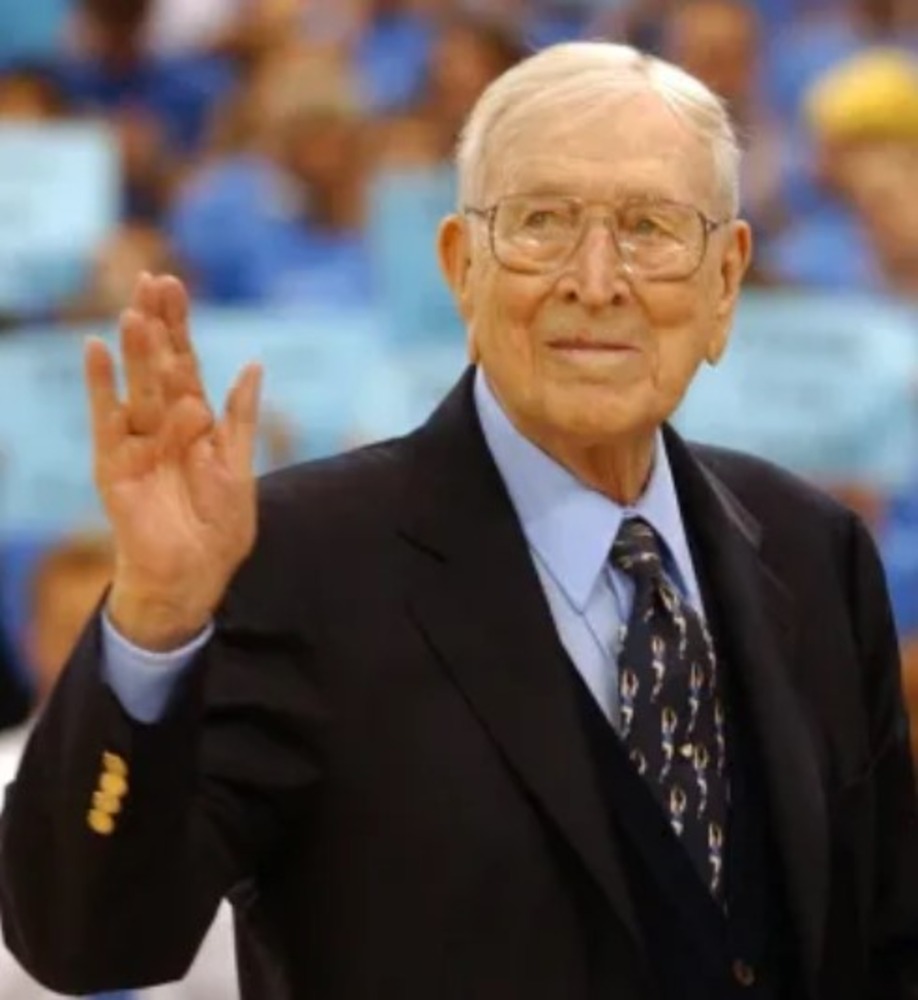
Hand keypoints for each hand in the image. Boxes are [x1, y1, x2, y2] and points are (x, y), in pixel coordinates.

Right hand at [86, 273, 261, 650]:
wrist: (195, 574)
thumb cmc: (219, 526)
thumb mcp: (239, 465)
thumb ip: (241, 416)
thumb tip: (253, 364)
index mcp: (195, 423)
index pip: (185, 364)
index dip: (179, 327)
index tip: (173, 285)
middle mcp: (163, 426)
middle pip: (158, 365)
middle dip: (157, 324)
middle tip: (153, 279)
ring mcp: (137, 443)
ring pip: (136, 387)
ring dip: (137, 350)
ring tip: (136, 311)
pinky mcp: (117, 466)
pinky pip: (107, 421)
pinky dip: (102, 387)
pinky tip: (97, 350)